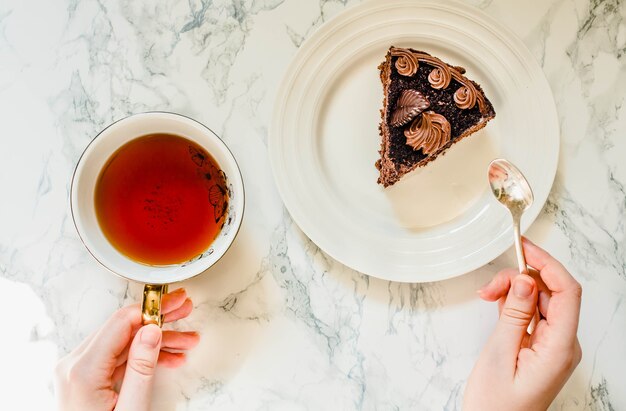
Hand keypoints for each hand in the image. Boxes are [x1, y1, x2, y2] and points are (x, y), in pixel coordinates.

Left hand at [55, 288, 198, 410]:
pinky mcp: (84, 378)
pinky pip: (118, 357)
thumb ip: (142, 367)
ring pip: (124, 342)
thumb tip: (152, 330)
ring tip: (187, 339)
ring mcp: (78, 371)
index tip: (174, 304)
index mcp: (83, 370)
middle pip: (124, 328)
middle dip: (159, 320)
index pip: (122, 323)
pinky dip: (144, 355)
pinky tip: (169, 357)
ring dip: (157, 339)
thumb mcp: (131, 407)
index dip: (152, 310)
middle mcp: (75, 365)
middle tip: (184, 308)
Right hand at [464, 238, 581, 410]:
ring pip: (539, 299)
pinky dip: (513, 303)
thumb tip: (525, 280)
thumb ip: (514, 314)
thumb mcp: (500, 354)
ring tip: (488, 295)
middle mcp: (563, 343)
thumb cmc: (496, 403)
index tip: (525, 248)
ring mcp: (553, 344)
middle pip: (550, 292)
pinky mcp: (541, 345)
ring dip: (513, 290)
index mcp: (560, 347)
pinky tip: (497, 304)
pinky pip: (532, 313)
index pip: (567, 292)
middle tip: (491, 284)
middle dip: (521, 278)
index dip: (548, 265)